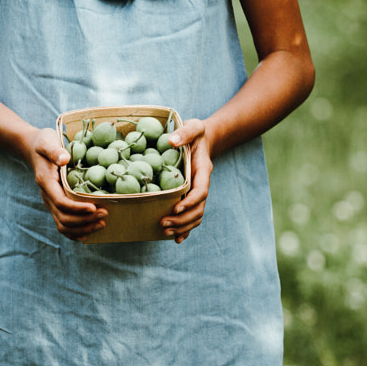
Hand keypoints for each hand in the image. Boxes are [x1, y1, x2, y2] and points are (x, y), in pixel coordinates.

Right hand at [26, 127, 106, 240]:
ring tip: (102, 223)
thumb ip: (54, 151)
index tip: (94, 207)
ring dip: (83, 228)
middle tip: (105, 214)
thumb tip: (64, 158)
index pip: (60, 202)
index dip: (77, 208)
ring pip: (64, 225)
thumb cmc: (43, 143)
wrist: (33, 149)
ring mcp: (51, 203)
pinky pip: (63, 224)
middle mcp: (47, 197)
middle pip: (64, 218)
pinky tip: (89, 233)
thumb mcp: (47, 142)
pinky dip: (75, 232)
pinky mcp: (56, 205)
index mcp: (46, 183)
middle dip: (85, 220)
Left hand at [160, 119, 211, 242]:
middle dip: (182, 220)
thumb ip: (185, 132)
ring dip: (182, 227)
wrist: (203, 139)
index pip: (200, 191)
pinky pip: (191, 216)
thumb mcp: (194, 126)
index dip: (190, 201)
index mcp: (203, 171)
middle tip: (163, 223)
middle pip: (198, 209)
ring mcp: (197, 193)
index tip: (175, 208)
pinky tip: (175, 238)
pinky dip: (185, 229)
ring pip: (195, 216)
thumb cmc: (196, 132)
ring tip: (165, 231)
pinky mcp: (191, 197)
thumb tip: (171, 141)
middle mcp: (202, 185)